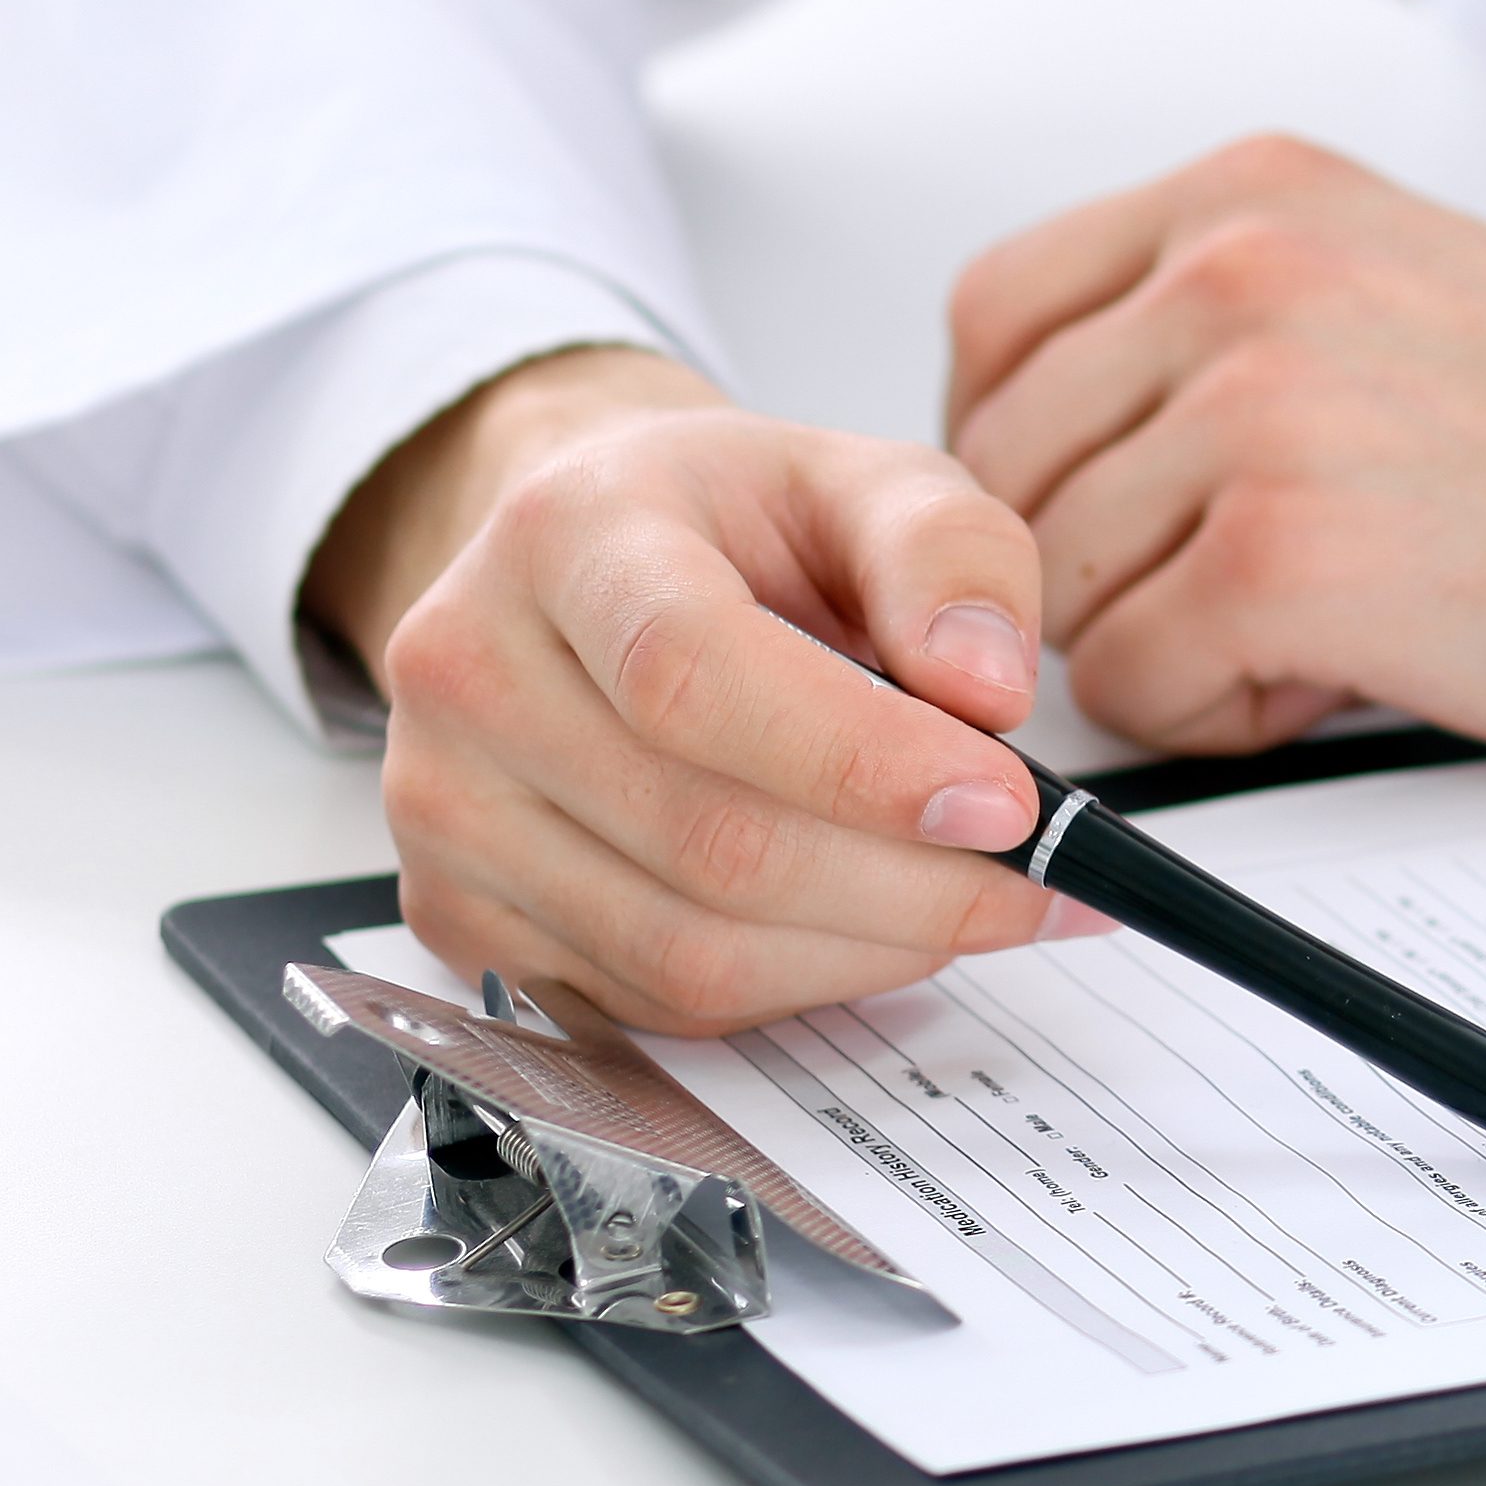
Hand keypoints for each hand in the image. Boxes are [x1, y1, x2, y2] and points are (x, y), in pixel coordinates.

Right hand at [311, 345, 1063, 1031]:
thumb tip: (987, 687)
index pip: (693, 675)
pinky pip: (657, 1004)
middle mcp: (471, 672)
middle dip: (912, 884)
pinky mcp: (460, 916)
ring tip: (975, 901)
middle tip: (1038, 879)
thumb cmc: (734, 527)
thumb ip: (952, 553)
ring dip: (869, 949)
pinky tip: (870, 925)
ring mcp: (447, 809)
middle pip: (708, 840)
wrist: (593, 564)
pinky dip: (798, 985)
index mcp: (565, 535)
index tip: (1007, 802)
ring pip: (688, 951)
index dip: (862, 760)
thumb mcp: (867, 481)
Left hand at [938, 135, 1485, 757]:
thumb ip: (1218, 323)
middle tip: (1255, 592)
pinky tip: (1350, 676)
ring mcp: (1257, 410)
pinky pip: (1131, 686)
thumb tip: (1044, 457)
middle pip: (1005, 468)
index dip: (1031, 444)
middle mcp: (1239, 273)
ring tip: (1329, 624)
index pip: (994, 317)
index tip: (1117, 505)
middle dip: (1103, 562)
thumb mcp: (1394, 284)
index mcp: (1256, 196)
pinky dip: (1221, 717)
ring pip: (1054, 588)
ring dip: (1168, 642)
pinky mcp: (1285, 558)